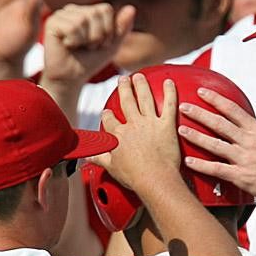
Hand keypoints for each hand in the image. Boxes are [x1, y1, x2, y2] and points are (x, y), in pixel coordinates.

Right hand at [42, 3, 134, 87]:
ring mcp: (61, 14)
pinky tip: (67, 46)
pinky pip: (72, 26)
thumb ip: (122, 27)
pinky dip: (74, 41)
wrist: (71, 79)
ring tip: (78, 47)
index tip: (100, 44)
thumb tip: (132, 8)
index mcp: (87, 11)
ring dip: (86, 40)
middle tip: (88, 47)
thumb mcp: (112, 45)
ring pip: (83, 19)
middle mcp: (73, 10)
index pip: (106, 9)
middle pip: (95, 13)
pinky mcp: (51, 22)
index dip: (108, 30)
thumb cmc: (90, 62)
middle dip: (97, 36)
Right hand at [97, 74, 181, 194]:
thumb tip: (86, 157)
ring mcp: (149, 123)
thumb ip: (99, 159)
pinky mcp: (166, 125)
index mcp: (118, 135)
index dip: (108, 115)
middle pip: (126, 101)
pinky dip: (170, 92)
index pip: (109, 119)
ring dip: (141, 85)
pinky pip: (169, 105)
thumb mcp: (112, 168)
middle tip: (123, 79)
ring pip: (144, 98)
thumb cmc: (134, 177)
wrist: (155, 180)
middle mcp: (133, 124)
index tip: (108, 112)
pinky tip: (169, 82)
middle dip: (124, 88)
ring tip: (139, 76)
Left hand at [178, 89, 255, 206]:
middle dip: (199, 113)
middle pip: (219, 124)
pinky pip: (217, 169)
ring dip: (196, 136)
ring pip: (214, 144)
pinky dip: (201, 165)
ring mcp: (244, 159)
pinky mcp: (242, 177)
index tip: (202, 92)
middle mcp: (249, 142)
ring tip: (180, 129)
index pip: (233, 110)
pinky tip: (189, 161)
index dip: (216, 99)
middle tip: (183, 107)